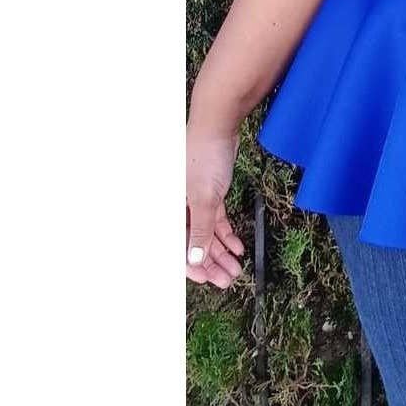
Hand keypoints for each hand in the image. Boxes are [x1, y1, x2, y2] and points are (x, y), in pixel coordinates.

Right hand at [186, 125, 244, 288]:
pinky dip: (226, 233)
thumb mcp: (204, 198)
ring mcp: (192, 201)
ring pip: (205, 233)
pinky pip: (215, 220)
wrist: (217, 125)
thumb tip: (194, 259)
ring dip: (220, 251)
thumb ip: (200, 230)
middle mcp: (176, 207)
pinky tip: (238, 247)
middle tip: (227, 279)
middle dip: (210, 263)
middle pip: (192, 243)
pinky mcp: (208, 194)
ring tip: (236, 268)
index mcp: (167, 208)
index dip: (191, 265)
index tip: (208, 279)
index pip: (176, 246)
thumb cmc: (203, 157)